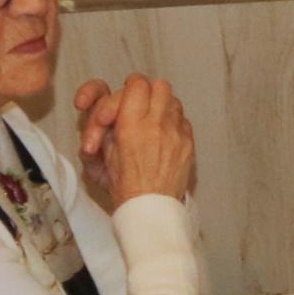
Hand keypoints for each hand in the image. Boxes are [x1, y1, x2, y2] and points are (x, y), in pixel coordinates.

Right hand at [95, 73, 198, 206]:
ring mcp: (176, 134)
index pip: (137, 84)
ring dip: (160, 105)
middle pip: (158, 86)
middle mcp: (156, 125)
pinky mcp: (189, 144)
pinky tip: (162, 135)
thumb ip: (110, 125)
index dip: (129, 87)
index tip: (124, 99)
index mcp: (130, 126)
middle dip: (146, 92)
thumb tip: (117, 108)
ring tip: (149, 120)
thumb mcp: (104, 152)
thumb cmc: (124, 187)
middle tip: (137, 103)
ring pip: (173, 100)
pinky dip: (172, 122)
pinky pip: (183, 119)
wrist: (150, 210)